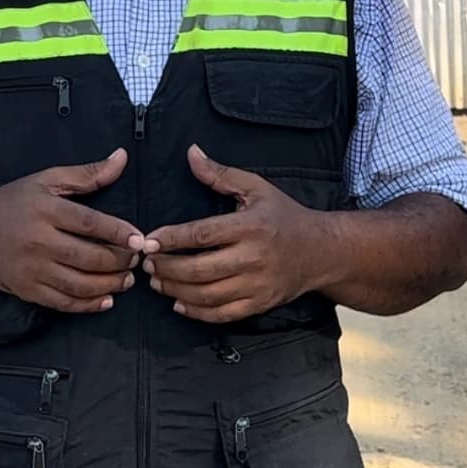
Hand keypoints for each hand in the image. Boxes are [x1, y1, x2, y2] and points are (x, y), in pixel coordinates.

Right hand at [0, 149, 153, 313]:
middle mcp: (38, 241)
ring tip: (127, 280)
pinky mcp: (27, 291)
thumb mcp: (46, 180)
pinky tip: (106, 300)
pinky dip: (88, 305)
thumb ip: (86, 174)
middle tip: (136, 260)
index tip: (139, 239)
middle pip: (87, 256)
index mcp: (45, 210)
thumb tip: (122, 158)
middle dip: (118, 261)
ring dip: (109, 285)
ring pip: (79, 284)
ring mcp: (31, 269)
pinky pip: (63, 302)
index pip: (89, 223)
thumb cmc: (13, 201)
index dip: (117, 232)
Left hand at [143, 145, 326, 323]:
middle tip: (146, 264)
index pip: (202, 235)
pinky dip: (197, 312)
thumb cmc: (283, 215)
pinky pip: (222, 314)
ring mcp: (257, 285)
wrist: (320, 251)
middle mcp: (253, 257)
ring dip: (176, 290)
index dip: (172, 239)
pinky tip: (179, 303)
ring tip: (157, 282)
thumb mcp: (256, 188)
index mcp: (250, 226)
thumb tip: (191, 153)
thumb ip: (220, 174)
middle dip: (168, 268)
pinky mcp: (259, 304)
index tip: (149, 240)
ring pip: (207, 294)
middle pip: (200, 269)